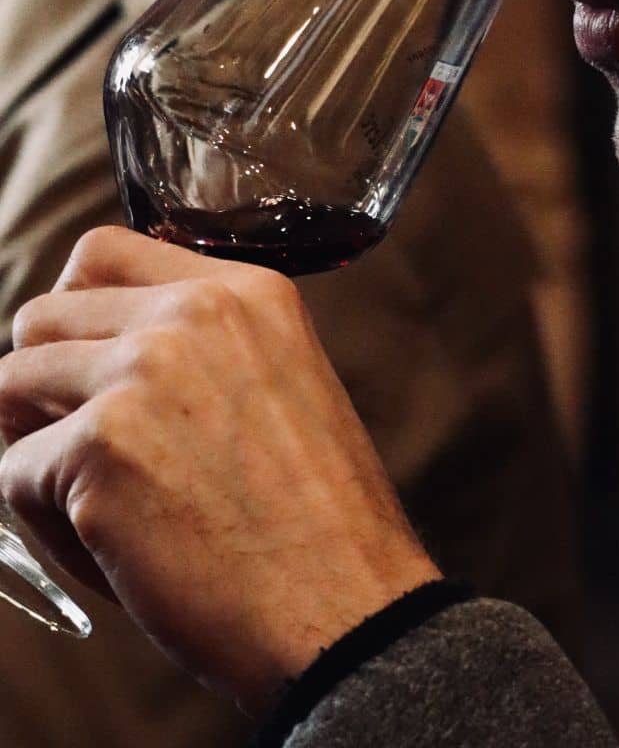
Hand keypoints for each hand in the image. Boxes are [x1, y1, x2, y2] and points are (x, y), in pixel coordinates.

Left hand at [0, 227, 439, 714]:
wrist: (345, 607)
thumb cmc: (314, 517)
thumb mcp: (280, 386)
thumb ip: (196, 351)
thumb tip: (83, 356)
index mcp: (243, 292)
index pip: (103, 251)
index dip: (75, 306)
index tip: (79, 354)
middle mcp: (191, 314)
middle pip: (42, 315)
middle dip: (42, 380)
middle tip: (83, 442)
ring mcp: (142, 373)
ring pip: (9, 386)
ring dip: (34, 443)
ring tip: (95, 497)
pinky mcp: (98, 447)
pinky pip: (11, 472)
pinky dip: (44, 518)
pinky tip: (110, 547)